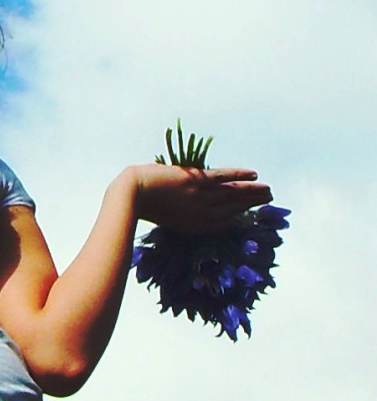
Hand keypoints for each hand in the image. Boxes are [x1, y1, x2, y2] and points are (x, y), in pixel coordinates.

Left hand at [129, 162, 272, 234]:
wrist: (132, 195)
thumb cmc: (142, 205)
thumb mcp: (166, 216)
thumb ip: (182, 212)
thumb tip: (190, 203)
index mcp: (195, 226)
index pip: (223, 222)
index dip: (239, 215)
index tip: (251, 211)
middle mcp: (202, 215)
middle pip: (234, 208)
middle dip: (252, 203)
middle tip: (268, 198)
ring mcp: (202, 198)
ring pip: (234, 193)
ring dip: (253, 191)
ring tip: (268, 190)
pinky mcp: (198, 181)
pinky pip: (225, 178)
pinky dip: (241, 175)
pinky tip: (254, 174)